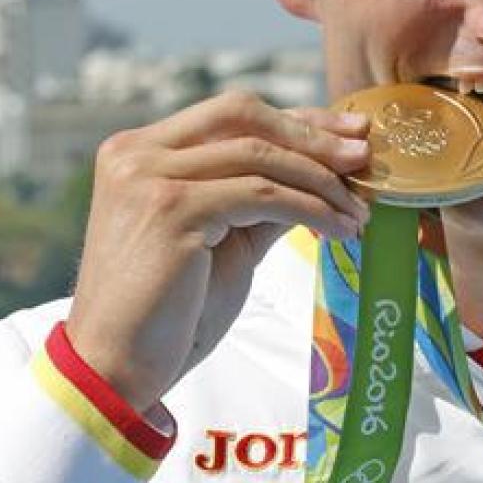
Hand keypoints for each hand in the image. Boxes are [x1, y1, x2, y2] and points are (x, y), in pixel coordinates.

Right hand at [66, 91, 371, 411]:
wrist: (117, 367)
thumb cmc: (169, 311)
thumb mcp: (224, 239)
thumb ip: (262, 200)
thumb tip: (325, 173)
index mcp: (139, 151)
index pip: (232, 116)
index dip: (296, 120)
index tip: (349, 133)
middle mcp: (137, 153)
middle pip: (244, 116)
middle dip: (313, 134)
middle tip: (365, 156)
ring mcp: (149, 177)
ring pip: (260, 156)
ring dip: (322, 181)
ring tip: (359, 211)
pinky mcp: (172, 209)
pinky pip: (263, 196)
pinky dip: (311, 209)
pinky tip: (339, 230)